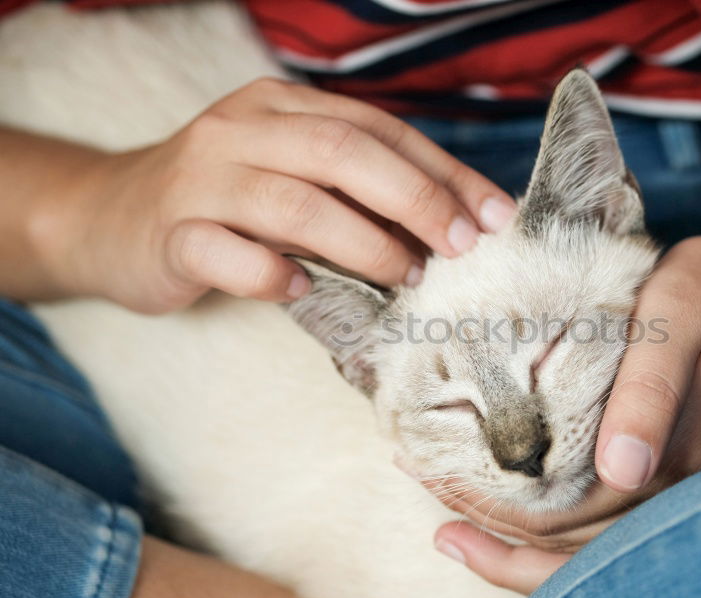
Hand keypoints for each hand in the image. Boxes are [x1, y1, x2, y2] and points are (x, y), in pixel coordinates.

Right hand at [33, 78, 514, 312]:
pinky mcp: (171, 233)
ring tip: (406, 277)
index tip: (493, 217)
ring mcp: (201, 179)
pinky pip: (228, 254)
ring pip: (295, 203)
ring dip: (364, 244)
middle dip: (416, 200)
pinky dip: (275, 275)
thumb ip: (359, 191)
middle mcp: (242, 129)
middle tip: (459, 248)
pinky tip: (304, 290)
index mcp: (283, 108)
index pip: (380, 130)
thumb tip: (453, 227)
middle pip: (343, 152)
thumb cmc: (227, 203)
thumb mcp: (294, 177)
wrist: (110, 217)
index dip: (444, 173)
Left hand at [430, 221, 700, 592]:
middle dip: (489, 530)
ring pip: (588, 547)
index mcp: (672, 458)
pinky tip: (522, 515)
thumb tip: (621, 469)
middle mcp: (676, 490)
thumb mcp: (678, 321)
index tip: (428, 477)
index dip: (491, 509)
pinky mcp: (682, 475)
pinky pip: (611, 526)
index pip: (563, 516)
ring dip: (517, 541)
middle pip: (567, 544)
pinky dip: (558, 531)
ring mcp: (683, 489)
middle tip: (425, 493)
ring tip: (453, 525)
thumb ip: (649, 393)